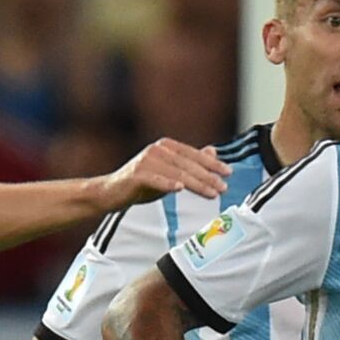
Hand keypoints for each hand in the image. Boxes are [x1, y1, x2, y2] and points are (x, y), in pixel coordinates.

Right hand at [97, 138, 229, 209]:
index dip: (212, 164)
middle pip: (188, 164)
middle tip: (224, 187)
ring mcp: (146, 161)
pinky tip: (180, 189)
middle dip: (208, 176)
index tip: (228, 172)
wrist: (111, 192)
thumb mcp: (170, 172)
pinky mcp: (136, 174)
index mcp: (167, 146)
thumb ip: (190, 162)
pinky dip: (168, 184)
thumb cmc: (142, 182)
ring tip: (212, 193)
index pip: (194, 154)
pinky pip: (156, 179)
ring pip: (177, 173)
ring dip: (196, 184)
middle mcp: (157, 150)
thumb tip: (213, 151)